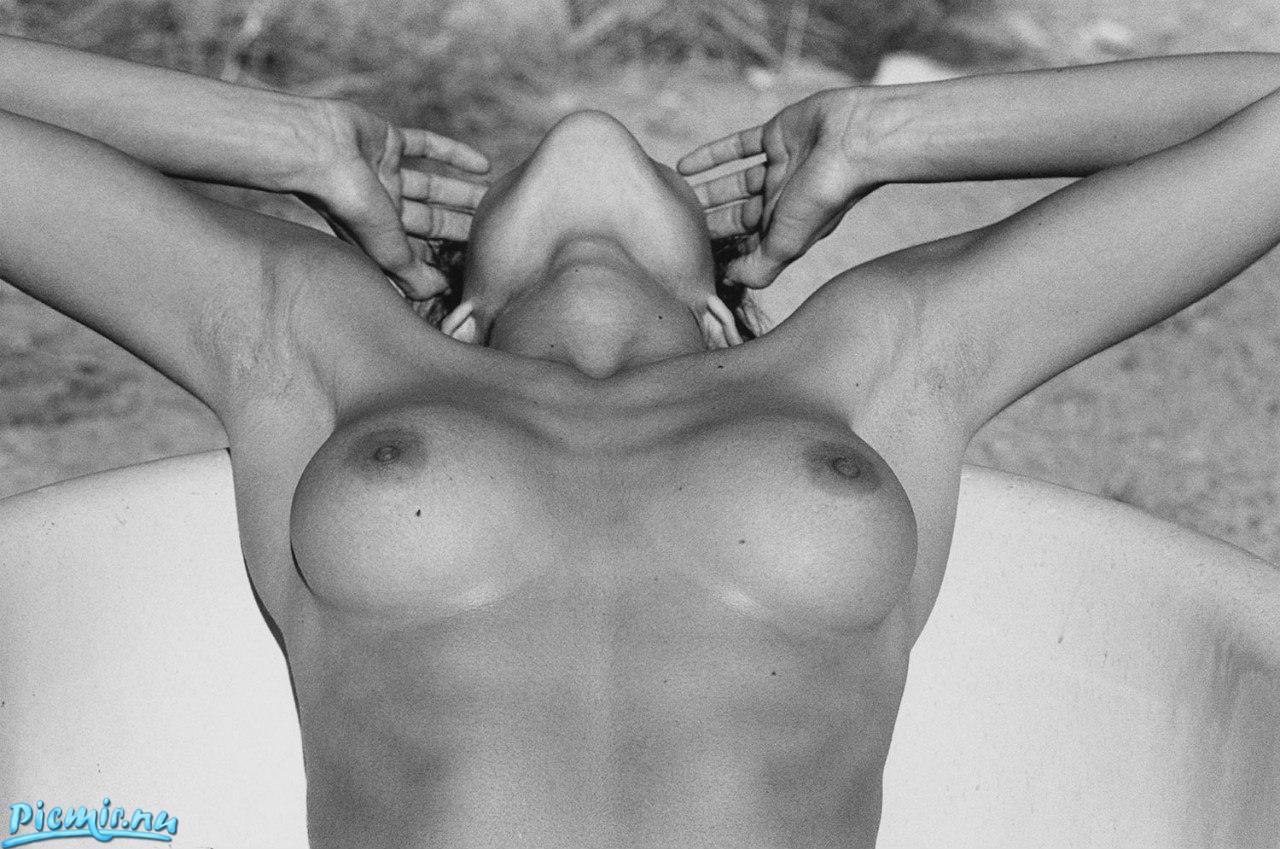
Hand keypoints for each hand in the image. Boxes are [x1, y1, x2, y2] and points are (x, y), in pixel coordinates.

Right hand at [296, 100, 490, 297]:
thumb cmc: (349, 204)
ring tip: (496, 197)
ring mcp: (383, 170)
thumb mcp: (387, 251)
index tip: (475, 263)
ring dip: (464, 192)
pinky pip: (428, 146)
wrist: (318, 150)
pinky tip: (485, 166)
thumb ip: (414, 275)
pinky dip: (456, 154)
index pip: (418, 250)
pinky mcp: (387, 137)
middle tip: (495, 229)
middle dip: (461, 225)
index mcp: (377, 234)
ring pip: (432, 185)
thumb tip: (441, 291)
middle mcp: (379, 204)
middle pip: (430, 219)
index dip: (444, 257)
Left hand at [678, 90, 875, 288]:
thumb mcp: (786, 244)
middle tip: (675, 228)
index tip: (693, 258)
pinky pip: (737, 147)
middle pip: (737, 215)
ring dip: (706, 191)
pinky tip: (682, 165)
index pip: (748, 245)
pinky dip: (710, 156)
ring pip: (734, 183)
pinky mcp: (775, 135)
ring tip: (674, 197)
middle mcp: (782, 200)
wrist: (854, 141)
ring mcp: (779, 167)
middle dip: (710, 223)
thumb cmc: (823, 197)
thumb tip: (729, 281)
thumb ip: (758, 268)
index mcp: (787, 227)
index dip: (723, 252)